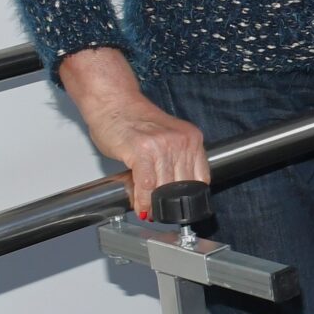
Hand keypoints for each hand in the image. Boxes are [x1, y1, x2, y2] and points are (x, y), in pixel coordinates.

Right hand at [59, 47, 208, 214]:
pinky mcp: (142, 151)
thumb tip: (166, 196)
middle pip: (183, 186)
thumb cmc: (133, 119)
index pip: (201, 178)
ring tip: (148, 211)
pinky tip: (140, 204)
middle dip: (171, 204)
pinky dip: (143, 199)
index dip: (189, 197)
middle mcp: (181, 141)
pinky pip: (147, 185)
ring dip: (155, 205)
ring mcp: (163, 145)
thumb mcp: (164, 140)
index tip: (181, 207)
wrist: (112, 101)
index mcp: (191, 138)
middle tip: (160, 212)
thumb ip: (171, 164)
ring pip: (165, 188)